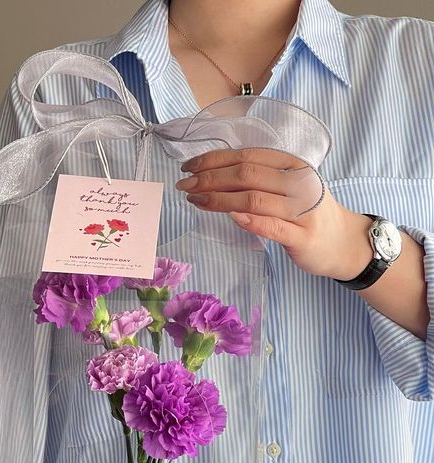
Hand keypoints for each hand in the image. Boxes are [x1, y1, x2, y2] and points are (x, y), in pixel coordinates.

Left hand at [176, 148, 372, 280]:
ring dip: (219, 199)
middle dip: (210, 178)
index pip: (248, 156)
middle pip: (247, 175)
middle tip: (185, 185)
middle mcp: (297, 182)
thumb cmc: (307, 214)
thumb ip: (259, 179)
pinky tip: (230, 217)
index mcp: (291, 165)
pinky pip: (272, 226)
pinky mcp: (301, 237)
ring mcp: (300, 210)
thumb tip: (216, 174)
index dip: (215, 160)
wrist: (342, 242)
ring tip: (195, 200)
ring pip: (254, 199)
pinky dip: (249, 220)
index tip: (189, 167)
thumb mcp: (287, 187)